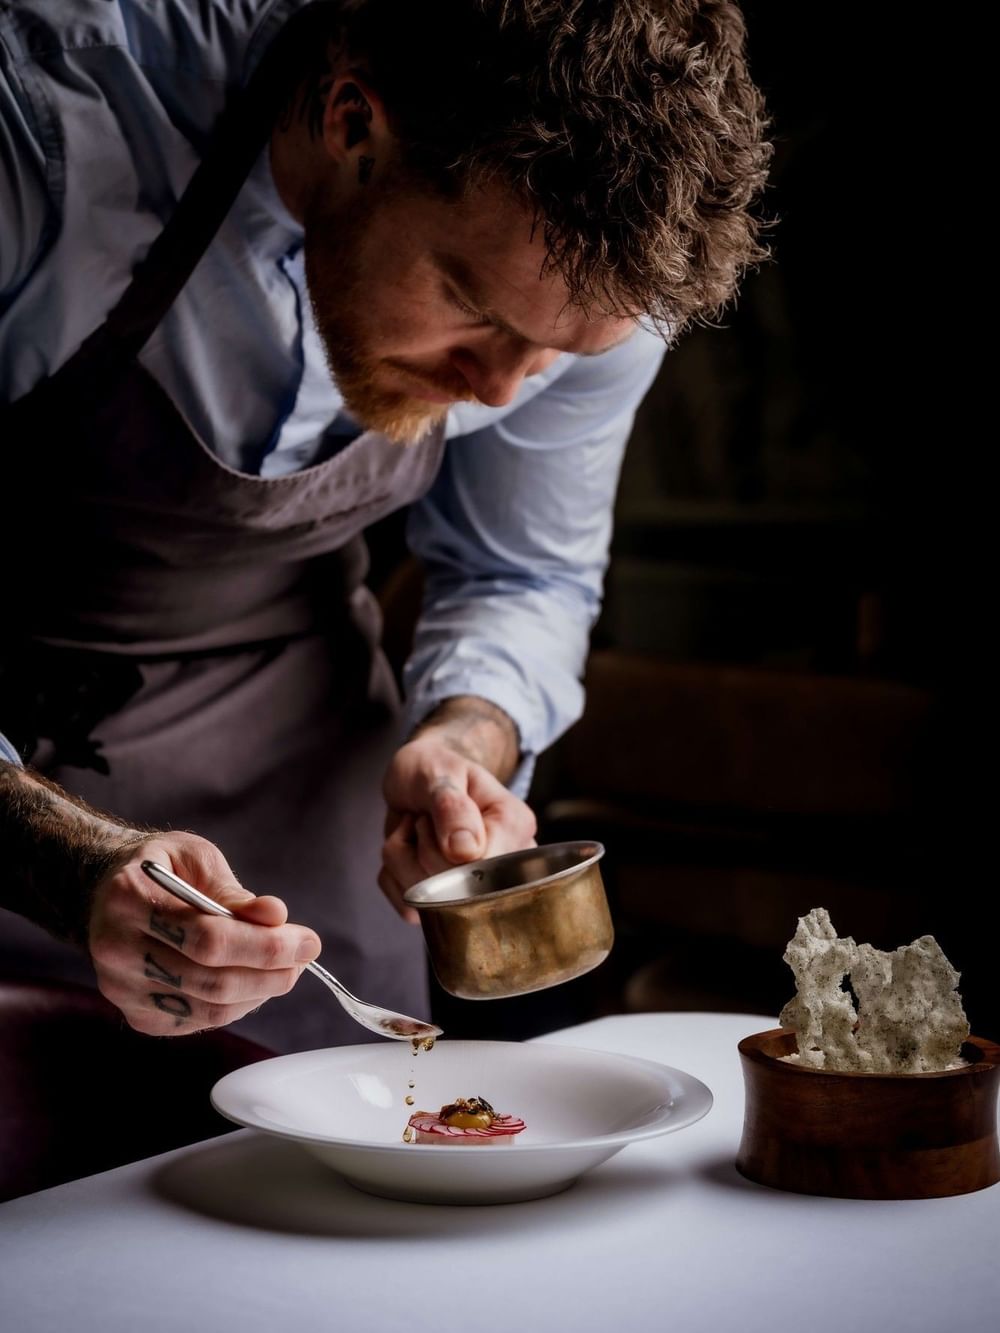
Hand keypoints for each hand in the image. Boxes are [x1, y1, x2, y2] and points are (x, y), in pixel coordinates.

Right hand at [89, 831, 320, 1034]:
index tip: (308, 942)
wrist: (107, 892)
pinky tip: (251, 982)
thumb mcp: (196, 858)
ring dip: (260, 992)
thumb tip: (276, 916)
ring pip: (208, 1009)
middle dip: (271, 972)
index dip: (266, 945)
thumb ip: (233, 891)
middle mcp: (116, 948)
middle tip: (304, 956)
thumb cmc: (161, 868)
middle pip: (210, 980)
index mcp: (130, 899)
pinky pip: (199, 1022)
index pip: (208, 937)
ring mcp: (122, 988)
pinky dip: (237, 1006)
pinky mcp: (135, 1015)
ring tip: (284, 968)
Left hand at [379, 731, 536, 922]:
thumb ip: (452, 806)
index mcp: (515, 826)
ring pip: (425, 900)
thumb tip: (466, 852)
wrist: (418, 778)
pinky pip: (408, 907)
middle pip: (453, 888)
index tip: (432, 816)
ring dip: (402, 858)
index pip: (483, 866)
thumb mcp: (440, 772)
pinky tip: (408, 850)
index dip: (444, 848)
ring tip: (416, 829)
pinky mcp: (446, 902)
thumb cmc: (435, 769)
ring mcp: (478, 885)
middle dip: (420, 848)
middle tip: (424, 819)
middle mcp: (505, 862)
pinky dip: (393, 875)